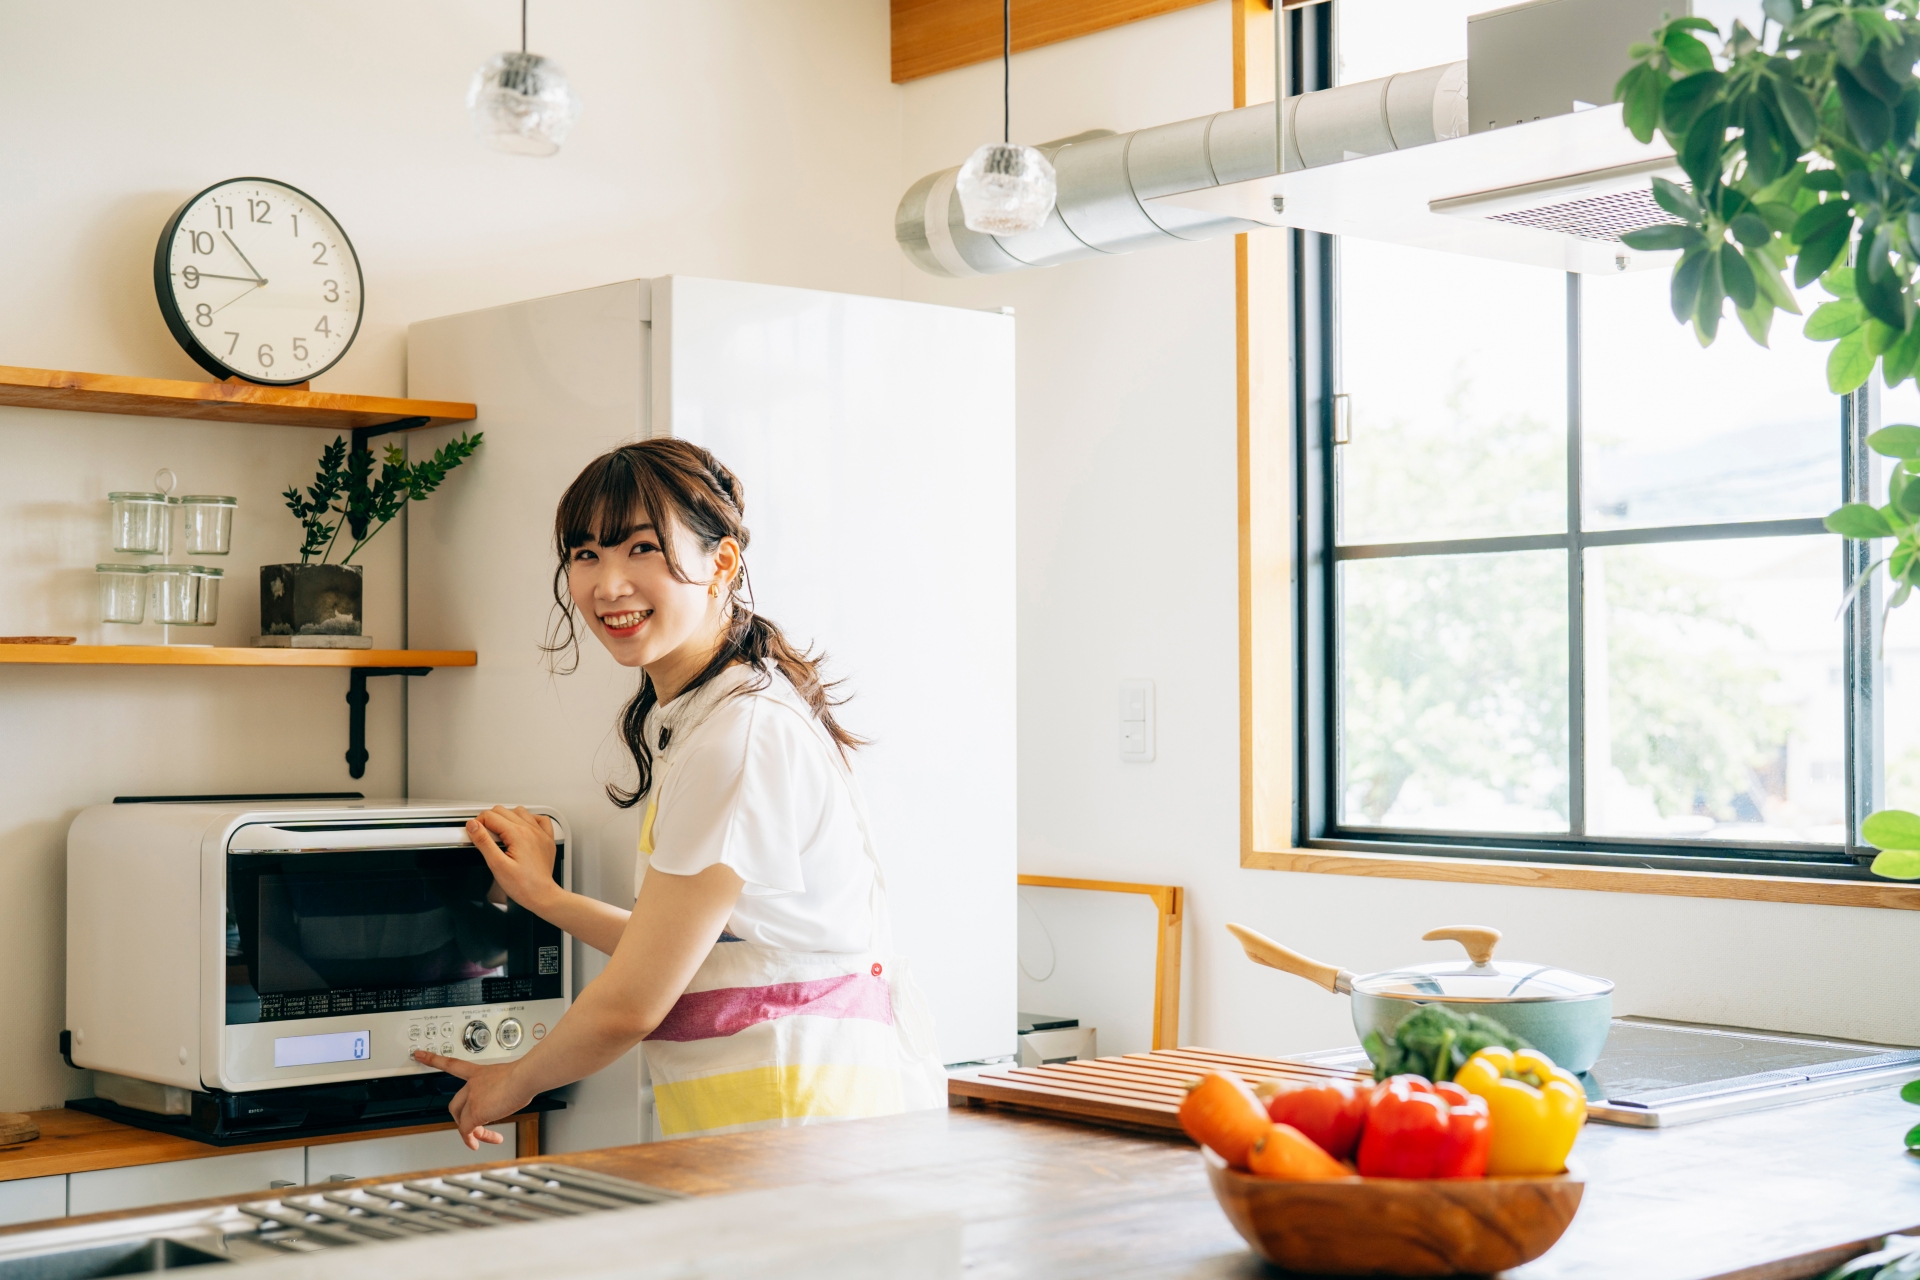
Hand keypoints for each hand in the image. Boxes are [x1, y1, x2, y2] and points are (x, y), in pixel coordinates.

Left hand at [412, 1049, 530, 1150]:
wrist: (525, 1077)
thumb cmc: (524, 1075)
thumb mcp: (512, 1076)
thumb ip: (506, 1087)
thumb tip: (516, 1095)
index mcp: (479, 1073)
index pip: (451, 1064)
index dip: (433, 1060)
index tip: (419, 1055)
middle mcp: (471, 1084)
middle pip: (456, 1104)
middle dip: (462, 1118)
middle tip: (474, 1126)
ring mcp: (472, 1098)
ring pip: (463, 1120)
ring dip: (473, 1132)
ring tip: (481, 1140)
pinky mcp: (475, 1112)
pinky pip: (468, 1130)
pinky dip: (471, 1139)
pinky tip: (477, 1144)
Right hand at [468, 806, 559, 911]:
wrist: (542, 895)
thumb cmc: (523, 885)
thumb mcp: (497, 865)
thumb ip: (484, 842)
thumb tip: (473, 826)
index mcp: (517, 834)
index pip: (490, 816)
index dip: (477, 823)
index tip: (474, 833)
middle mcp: (530, 829)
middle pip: (503, 811)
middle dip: (489, 820)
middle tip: (484, 835)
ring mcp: (540, 833)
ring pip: (520, 811)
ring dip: (507, 817)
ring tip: (500, 833)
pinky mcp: (547, 839)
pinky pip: (539, 819)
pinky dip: (529, 820)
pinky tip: (522, 829)